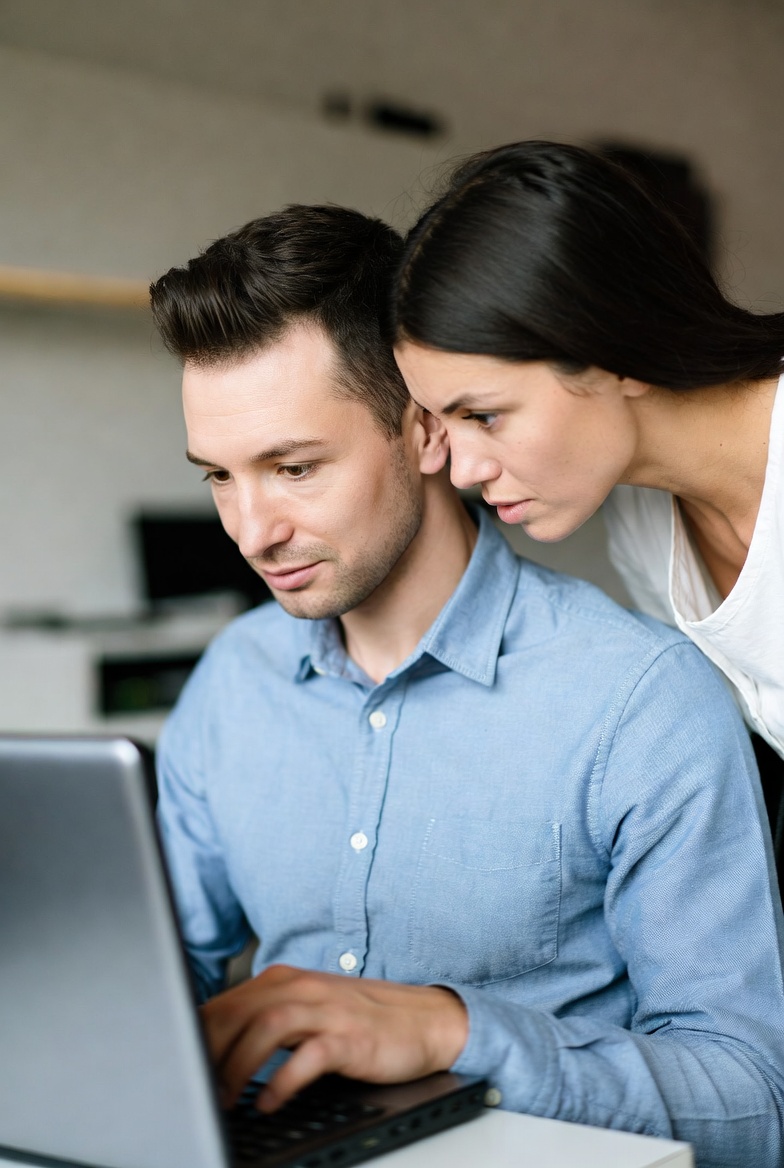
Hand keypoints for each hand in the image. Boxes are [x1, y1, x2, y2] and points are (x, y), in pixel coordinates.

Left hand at [200, 964, 468, 1110]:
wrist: (425, 1019)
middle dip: (209, 1051)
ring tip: (225, 1097)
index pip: (226, 1002)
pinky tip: (268, 1102)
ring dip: (238, 1065)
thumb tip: (214, 1047)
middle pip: (238, 1011)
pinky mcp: (351, 1037)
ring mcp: (328, 1010)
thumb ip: (265, 1020)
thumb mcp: (308, 1011)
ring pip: (267, 1027)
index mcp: (285, 980)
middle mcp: (303, 988)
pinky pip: (309, 1057)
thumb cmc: (360, 1019)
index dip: (197, 1033)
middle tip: (195, 1087)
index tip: (180, 1062)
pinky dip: (282, 1081)